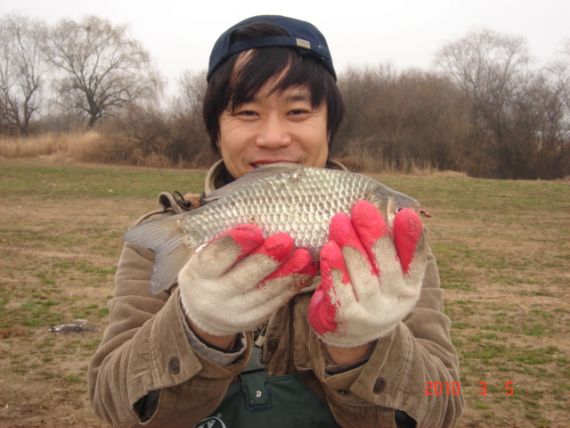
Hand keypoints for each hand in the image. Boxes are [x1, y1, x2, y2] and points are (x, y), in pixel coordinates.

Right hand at [179, 224, 315, 336]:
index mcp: (199, 273)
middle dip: (266, 259)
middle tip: (287, 240)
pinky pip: (275, 303)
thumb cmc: (212, 268)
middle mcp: (214, 296)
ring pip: (264, 293)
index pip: (214, 259)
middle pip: (243, 279)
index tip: (254, 230)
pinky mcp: (252, 320)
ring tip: (304, 256)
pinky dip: (292, 286)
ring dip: (288, 273)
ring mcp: (234, 312)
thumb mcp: (208, 253)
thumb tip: (261, 217)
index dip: (234, 245)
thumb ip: (227, 239)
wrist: (204, 311)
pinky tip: (306, 270)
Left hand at [308, 200, 426, 347]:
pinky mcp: (347, 320)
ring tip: (340, 221)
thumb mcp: (385, 272)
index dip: (411, 237)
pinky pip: (340, 291)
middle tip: (360, 207)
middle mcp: (396, 300)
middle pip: (387, 264)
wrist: (349, 332)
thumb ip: (389, 246)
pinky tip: (328, 248)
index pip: (415, 260)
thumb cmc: (368, 289)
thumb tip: (390, 206)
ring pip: (363, 276)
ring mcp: (372, 312)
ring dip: (351, 246)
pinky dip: (334, 268)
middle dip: (373, 233)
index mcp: (410, 284)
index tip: (405, 213)